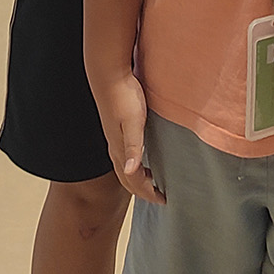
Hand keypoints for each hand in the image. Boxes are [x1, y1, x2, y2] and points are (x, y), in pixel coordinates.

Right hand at [98, 72, 164, 204]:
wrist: (109, 73)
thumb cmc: (123, 96)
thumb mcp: (133, 122)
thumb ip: (133, 147)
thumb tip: (131, 171)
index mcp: (119, 149)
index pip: (133, 180)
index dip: (148, 193)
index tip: (164, 200)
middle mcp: (115, 147)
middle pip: (127, 178)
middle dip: (142, 190)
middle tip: (159, 196)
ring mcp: (114, 137)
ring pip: (125, 166)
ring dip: (138, 177)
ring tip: (153, 181)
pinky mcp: (117, 127)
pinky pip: (125, 153)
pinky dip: (135, 162)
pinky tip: (145, 155)